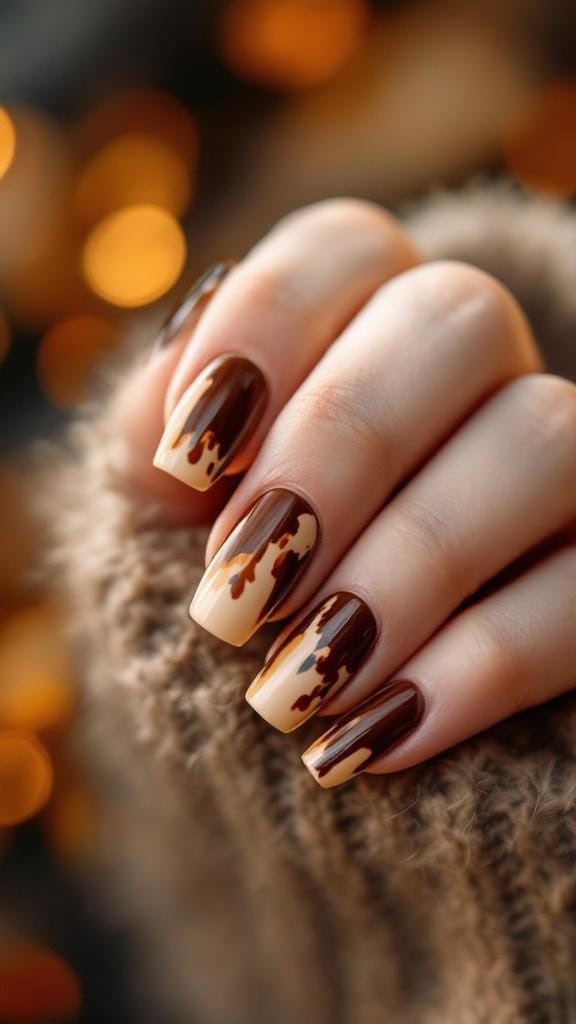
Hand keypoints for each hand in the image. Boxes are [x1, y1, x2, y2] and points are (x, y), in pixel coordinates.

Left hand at [112, 200, 575, 787]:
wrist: (281, 680)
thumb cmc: (219, 567)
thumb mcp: (159, 499)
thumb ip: (154, 434)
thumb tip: (181, 416)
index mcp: (361, 315)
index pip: (347, 245)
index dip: (266, 325)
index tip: (185, 458)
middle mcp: (476, 364)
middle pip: (458, 318)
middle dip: (340, 447)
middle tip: (239, 586)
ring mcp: (553, 462)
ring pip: (542, 441)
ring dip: (411, 563)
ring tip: (297, 681)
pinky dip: (481, 666)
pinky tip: (376, 737)